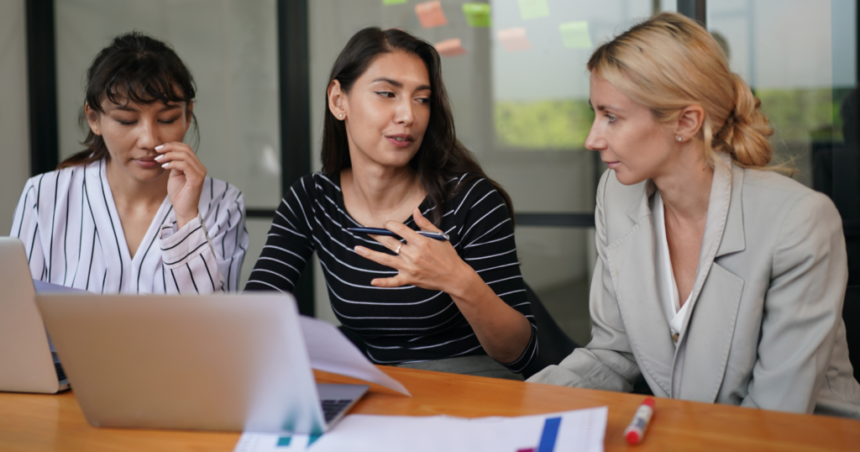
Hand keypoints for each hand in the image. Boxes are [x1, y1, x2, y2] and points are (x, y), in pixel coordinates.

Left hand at [155, 142, 205, 228]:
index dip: (172, 145)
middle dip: (169, 147)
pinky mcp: (196, 179)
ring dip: (169, 155)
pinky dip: (173, 163)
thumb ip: (174, 164)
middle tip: (157, 150)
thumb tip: (168, 153)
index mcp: (196, 166)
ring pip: (185, 155)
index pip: (186, 148)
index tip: (159, 148)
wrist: (183, 210)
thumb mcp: (175, 175)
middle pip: (186, 149)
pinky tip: (164, 166)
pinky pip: (185, 165)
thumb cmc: (179, 194)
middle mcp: (200, 168)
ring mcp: (200, 173)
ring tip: (158, 159)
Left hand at [354, 207, 474, 295]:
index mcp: (420, 241)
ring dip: (370, 254)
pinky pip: (394, 282)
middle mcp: (413, 254)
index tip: (386, 224)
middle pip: (389, 242)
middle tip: (364, 230)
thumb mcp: (438, 236)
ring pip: (385, 259)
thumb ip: (424, 223)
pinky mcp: (409, 279)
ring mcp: (410, 268)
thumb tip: (415, 210)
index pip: (399, 229)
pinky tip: (372, 281)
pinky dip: (383, 282)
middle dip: (375, 235)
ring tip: (357, 248)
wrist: (454, 276)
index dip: (390, 225)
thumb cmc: (447, 254)